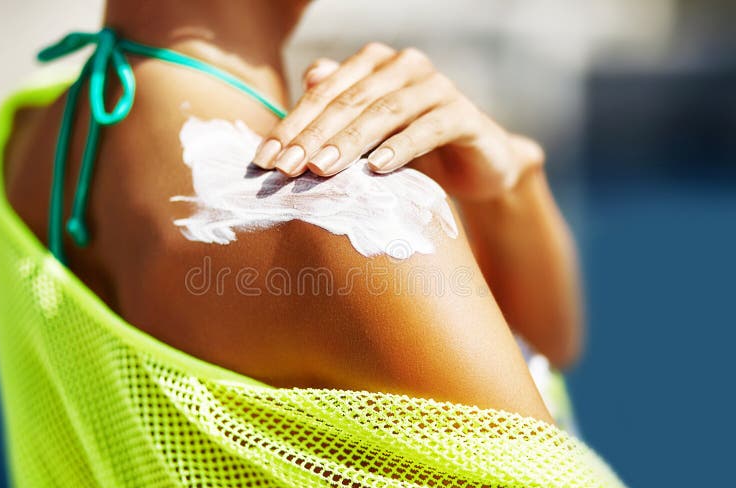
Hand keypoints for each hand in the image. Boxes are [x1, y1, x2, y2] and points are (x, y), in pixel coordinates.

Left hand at [252, 42, 544, 200]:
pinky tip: (377, 168)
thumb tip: (308, 78)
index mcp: (373, 65)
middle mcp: (404, 66)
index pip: (322, 93)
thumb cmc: (409, 150)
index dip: (291, 126)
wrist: (475, 167)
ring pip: (385, 111)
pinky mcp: (464, 115)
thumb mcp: (365, 138)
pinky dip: (401, 147)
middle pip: (349, 100)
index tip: (264, 161)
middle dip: (313, 136)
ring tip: (321, 169)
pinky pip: (428, 128)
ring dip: (349, 141)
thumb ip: (336, 112)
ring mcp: (436, 87)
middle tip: (287, 169)